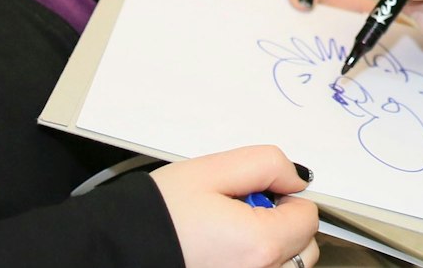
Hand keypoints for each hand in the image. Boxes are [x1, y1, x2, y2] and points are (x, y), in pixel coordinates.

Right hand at [151, 146, 317, 267]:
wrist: (114, 251)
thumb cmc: (156, 216)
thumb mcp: (210, 171)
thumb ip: (266, 165)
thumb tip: (297, 177)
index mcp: (259, 244)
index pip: (308, 218)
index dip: (286, 198)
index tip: (258, 193)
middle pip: (302, 249)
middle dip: (283, 226)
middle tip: (240, 212)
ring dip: (270, 249)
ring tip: (228, 234)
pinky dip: (252, 263)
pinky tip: (221, 253)